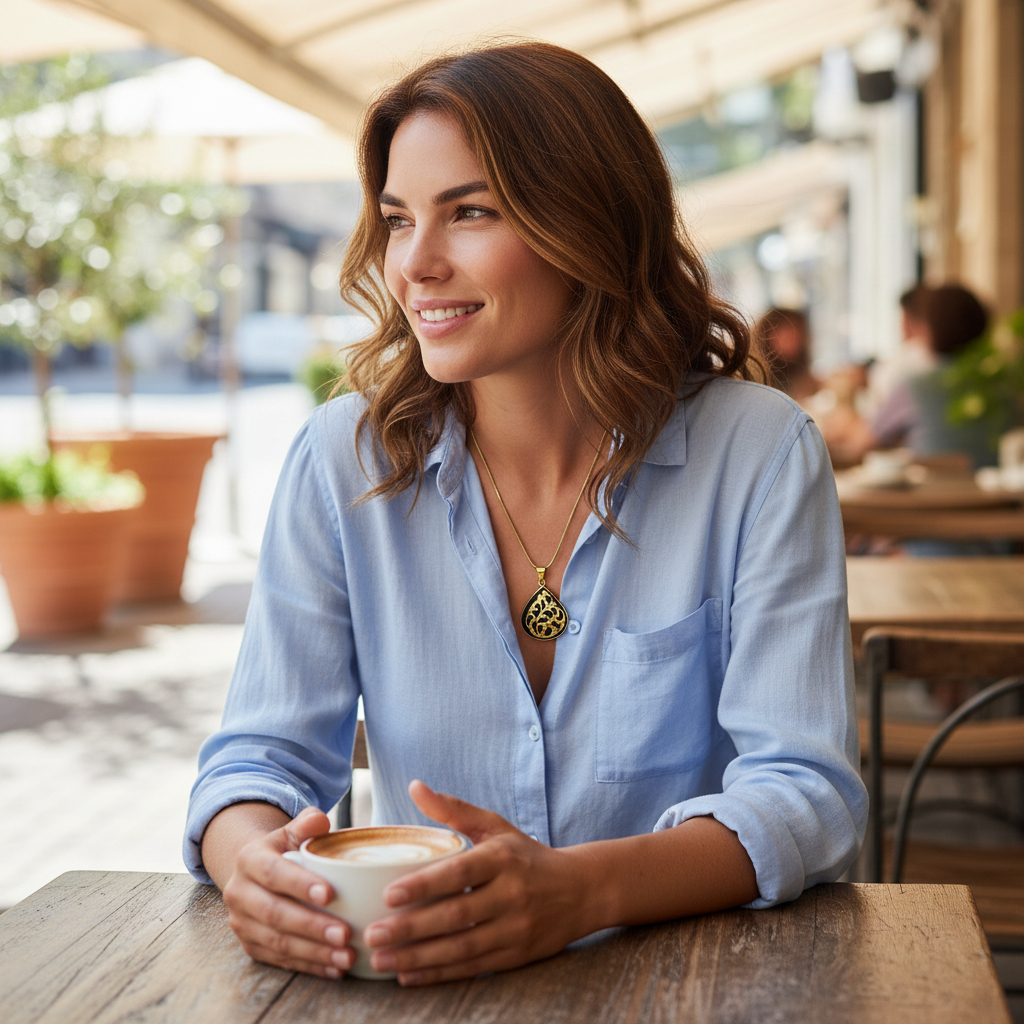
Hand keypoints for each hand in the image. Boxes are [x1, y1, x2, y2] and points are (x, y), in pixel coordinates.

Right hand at [220, 806, 354, 978]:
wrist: (254, 871)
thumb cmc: (284, 849)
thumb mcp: (291, 831)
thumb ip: (306, 824)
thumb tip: (320, 821)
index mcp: (250, 860)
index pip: (274, 873)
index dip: (299, 885)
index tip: (329, 894)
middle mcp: (240, 893)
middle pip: (275, 914)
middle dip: (312, 926)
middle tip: (345, 934)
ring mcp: (242, 923)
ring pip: (277, 942)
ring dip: (314, 952)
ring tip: (346, 956)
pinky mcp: (251, 946)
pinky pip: (280, 960)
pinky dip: (309, 965)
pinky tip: (335, 968)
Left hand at [363, 780, 592, 984]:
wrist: (581, 890)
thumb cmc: (527, 856)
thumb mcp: (496, 826)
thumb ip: (454, 809)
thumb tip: (414, 786)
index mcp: (502, 857)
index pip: (458, 872)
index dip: (423, 885)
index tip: (389, 894)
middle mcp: (511, 894)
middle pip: (455, 915)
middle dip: (410, 928)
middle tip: (371, 934)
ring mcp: (515, 928)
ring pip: (461, 948)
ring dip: (417, 957)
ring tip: (381, 959)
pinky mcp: (517, 956)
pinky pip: (472, 967)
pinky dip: (438, 973)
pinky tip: (408, 974)